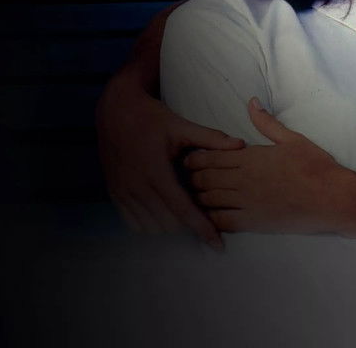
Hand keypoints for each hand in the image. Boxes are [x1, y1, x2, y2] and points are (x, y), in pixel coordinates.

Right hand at [96, 70, 244, 248]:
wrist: (116, 110)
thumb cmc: (151, 117)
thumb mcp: (181, 126)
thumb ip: (211, 139)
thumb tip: (241, 145)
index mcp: (156, 170)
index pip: (182, 209)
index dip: (202, 228)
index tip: (218, 245)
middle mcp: (137, 185)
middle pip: (169, 223)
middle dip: (188, 225)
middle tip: (203, 217)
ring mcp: (122, 191)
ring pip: (151, 226)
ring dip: (170, 226)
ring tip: (183, 214)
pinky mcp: (114, 193)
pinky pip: (133, 222)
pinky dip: (150, 224)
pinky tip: (162, 212)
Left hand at [184, 98, 355, 242]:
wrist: (333, 198)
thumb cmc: (315, 166)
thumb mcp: (292, 138)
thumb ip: (266, 122)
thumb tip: (251, 101)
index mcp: (250, 157)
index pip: (211, 156)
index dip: (195, 159)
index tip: (190, 160)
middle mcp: (243, 179)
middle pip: (204, 178)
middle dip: (192, 178)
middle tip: (188, 179)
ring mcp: (246, 202)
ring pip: (208, 199)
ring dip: (198, 197)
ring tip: (195, 196)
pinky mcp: (253, 222)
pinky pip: (222, 221)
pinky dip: (211, 219)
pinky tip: (208, 217)